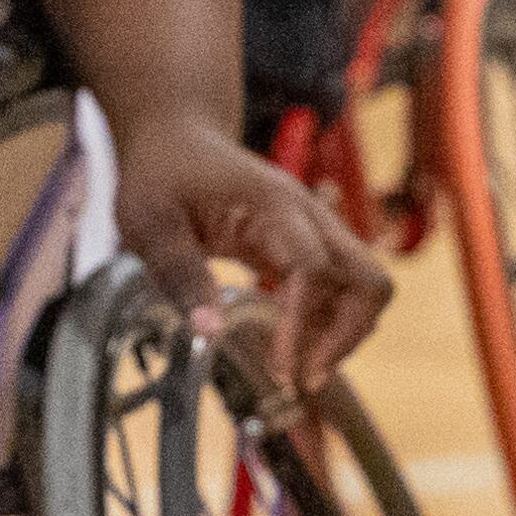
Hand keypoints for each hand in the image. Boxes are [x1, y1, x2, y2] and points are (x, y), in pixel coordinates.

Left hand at [110, 111, 388, 392]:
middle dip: (346, 336)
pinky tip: (291, 351)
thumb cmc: (161, 174)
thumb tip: (210, 333)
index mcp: (273, 205)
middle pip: (367, 280)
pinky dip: (325, 325)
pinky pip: (339, 291)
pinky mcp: (305, 247)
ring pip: (363, 288)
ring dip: (342, 335)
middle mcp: (308, 217)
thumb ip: (178, 272)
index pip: (312, 268)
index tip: (280, 368)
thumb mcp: (147, 221)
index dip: (301, 323)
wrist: (177, 136)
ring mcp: (313, 232)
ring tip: (297, 374)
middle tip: (300, 379)